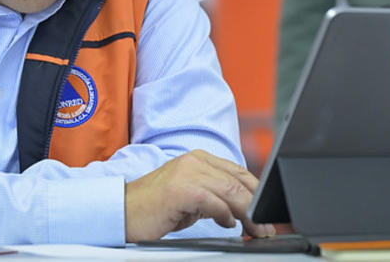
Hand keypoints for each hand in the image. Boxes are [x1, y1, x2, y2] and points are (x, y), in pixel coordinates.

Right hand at [123, 149, 275, 241]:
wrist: (123, 212)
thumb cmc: (156, 208)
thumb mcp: (192, 198)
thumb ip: (215, 195)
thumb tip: (243, 209)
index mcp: (200, 158)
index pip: (239, 172)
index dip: (258, 193)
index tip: (266, 213)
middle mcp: (195, 160)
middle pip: (239, 181)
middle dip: (257, 207)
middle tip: (265, 228)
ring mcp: (188, 172)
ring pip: (231, 191)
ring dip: (248, 215)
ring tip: (254, 231)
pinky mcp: (181, 189)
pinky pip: (214, 202)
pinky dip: (225, 215)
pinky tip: (228, 225)